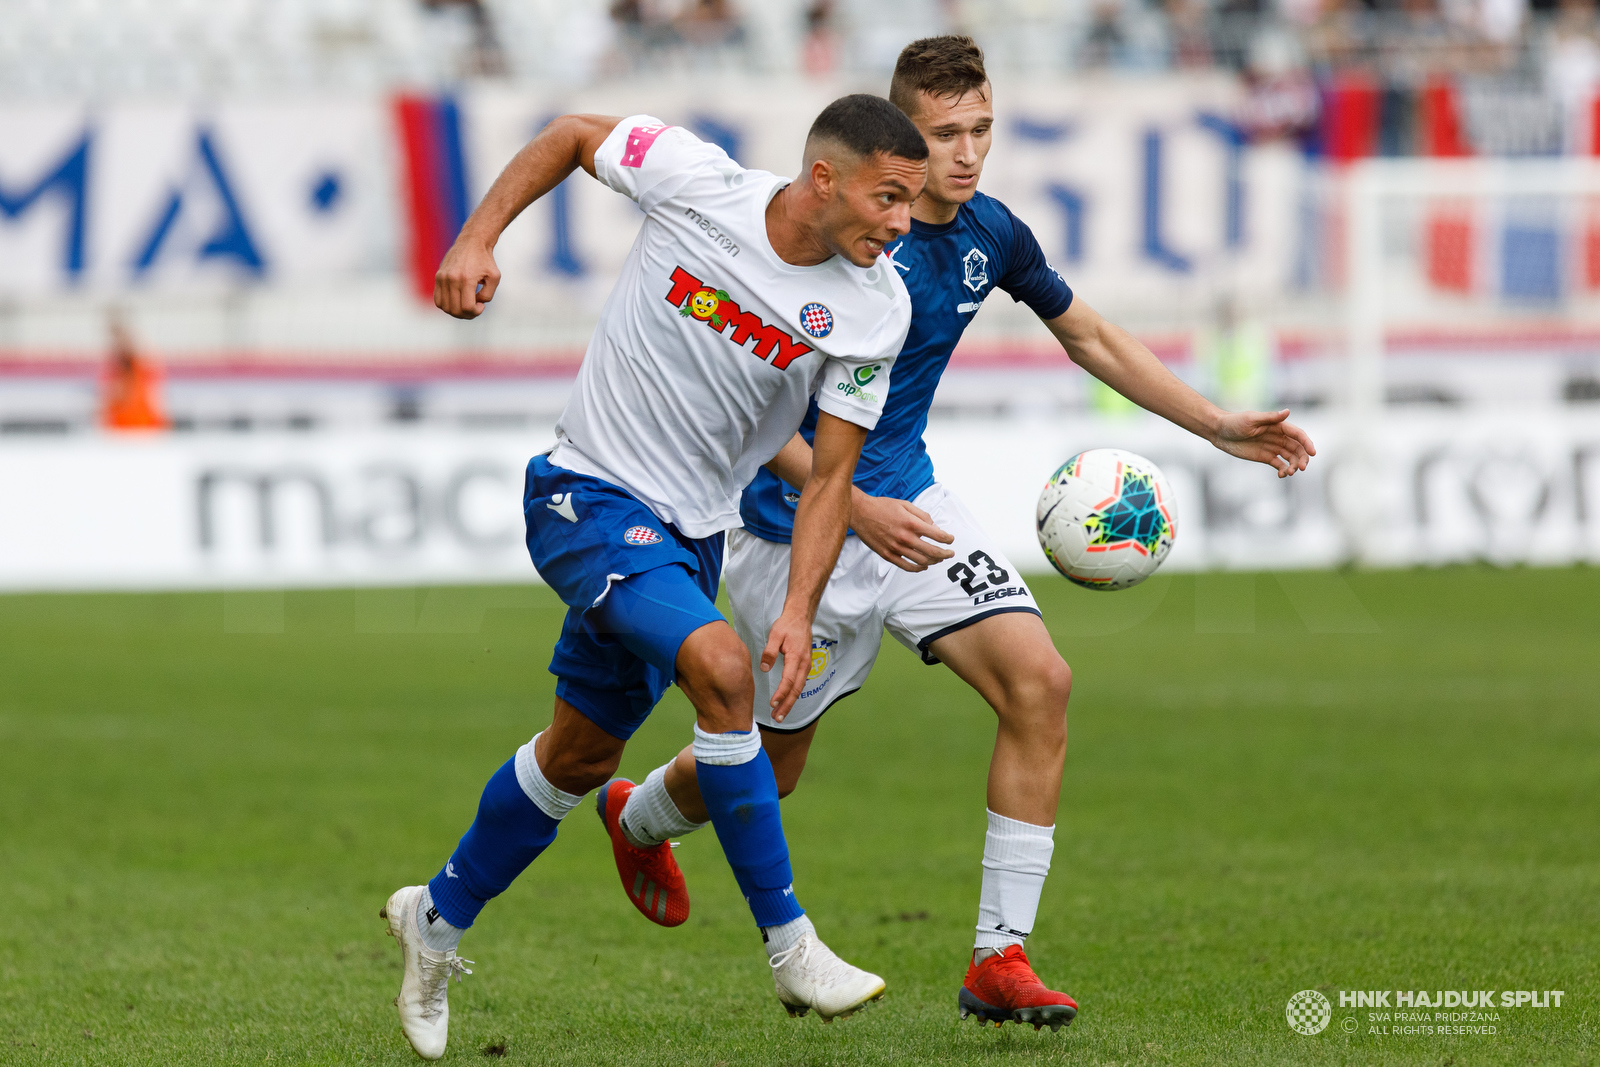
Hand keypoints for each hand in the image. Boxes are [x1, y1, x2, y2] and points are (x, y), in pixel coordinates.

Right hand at [434, 235, 500, 318]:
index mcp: (466, 279)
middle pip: (455, 310)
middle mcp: (451, 279)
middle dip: (467, 315)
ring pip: (444, 307)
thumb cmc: (485, 260)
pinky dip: (447, 305)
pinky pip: (438, 300)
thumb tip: (476, 303)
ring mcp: (442, 278)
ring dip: (456, 312)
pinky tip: (457, 300)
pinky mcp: (438, 276)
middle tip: (475, 307)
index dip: (476, 312)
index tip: (481, 305)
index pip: (467, 307)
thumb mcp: (495, 278)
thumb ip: (488, 295)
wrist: (472, 242)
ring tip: (466, 304)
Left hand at [760, 607, 813, 722]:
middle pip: (796, 690)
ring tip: (780, 715)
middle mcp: (804, 664)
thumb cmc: (787, 625)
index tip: (773, 704)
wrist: (801, 617)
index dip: (781, 694)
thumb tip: (764, 668)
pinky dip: (793, 695)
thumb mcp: (775, 635)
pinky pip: (800, 684)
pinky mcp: (805, 666)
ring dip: (790, 703)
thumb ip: (769, 652)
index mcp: (796, 657)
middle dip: (787, 705)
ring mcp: (806, 666)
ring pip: (799, 689)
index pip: (788, 680)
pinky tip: (786, 701)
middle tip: (777, 718)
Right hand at [851, 492, 954, 570]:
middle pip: (932, 551)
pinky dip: (918, 568)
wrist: (860, 512)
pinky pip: (906, 566)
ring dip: (933, 562)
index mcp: (911, 523)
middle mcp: (905, 537)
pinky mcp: (887, 555)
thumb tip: (934, 527)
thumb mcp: (905, 504)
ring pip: (921, 561)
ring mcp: (896, 548)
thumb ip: (922, 515)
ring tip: (938, 559)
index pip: (937, 535)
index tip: (951, 540)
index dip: (948, 539)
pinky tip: (923, 566)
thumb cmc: (883, 506)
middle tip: (950, 553)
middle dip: (945, 554)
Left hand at [1212, 409, 1315, 477]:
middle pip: (1297, 448)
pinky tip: (1282, 474)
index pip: (1298, 435)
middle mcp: (1278, 436)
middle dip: (1302, 458)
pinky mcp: (1265, 457)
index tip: (1313, 453)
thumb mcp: (1251, 419)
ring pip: (1290, 457)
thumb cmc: (1234, 422)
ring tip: (1289, 472)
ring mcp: (1272, 447)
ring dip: (1294, 465)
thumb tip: (1287, 412)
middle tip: (1302, 468)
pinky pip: (1279, 464)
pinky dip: (1283, 470)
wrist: (1219, 432)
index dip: (1307, 443)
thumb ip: (1270, 418)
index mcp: (1278, 426)